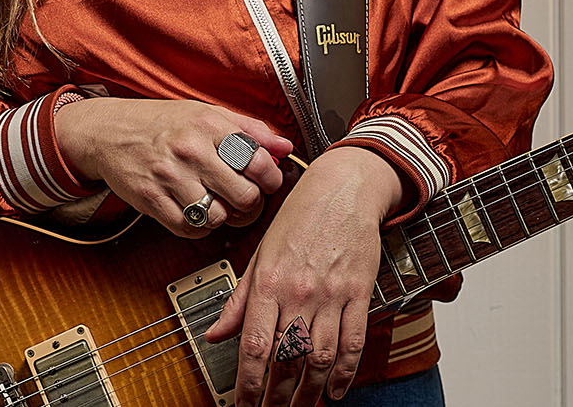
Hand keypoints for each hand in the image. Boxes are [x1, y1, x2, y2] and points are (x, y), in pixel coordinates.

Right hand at [52, 97, 292, 234]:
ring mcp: (169, 176)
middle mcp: (190, 150)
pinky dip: (199, 227)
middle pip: (243, 195)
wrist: (109, 131)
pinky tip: (197, 212)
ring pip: (217, 216)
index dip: (271, 179)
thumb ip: (250, 129)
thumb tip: (284, 146)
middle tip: (246, 200)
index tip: (268, 183)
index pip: (258, 161)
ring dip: (223, 217)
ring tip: (219, 205)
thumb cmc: (161, 122)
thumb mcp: (207, 113)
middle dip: (251, 204)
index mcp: (209, 125)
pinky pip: (189, 228)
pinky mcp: (151, 199)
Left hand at [204, 146, 404, 404]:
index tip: (243, 406)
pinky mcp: (359, 293)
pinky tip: (336, 391)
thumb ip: (238, 299)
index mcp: (268, 282)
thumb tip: (213, 334)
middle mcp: (299, 291)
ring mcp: (331, 294)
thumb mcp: (259, 254)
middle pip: (287, 359)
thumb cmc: (299, 217)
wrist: (344, 187)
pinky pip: (353, 341)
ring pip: (320, 357)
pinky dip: (345, 372)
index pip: (254, 346)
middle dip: (278, 397)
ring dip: (310, 392)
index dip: (248, 385)